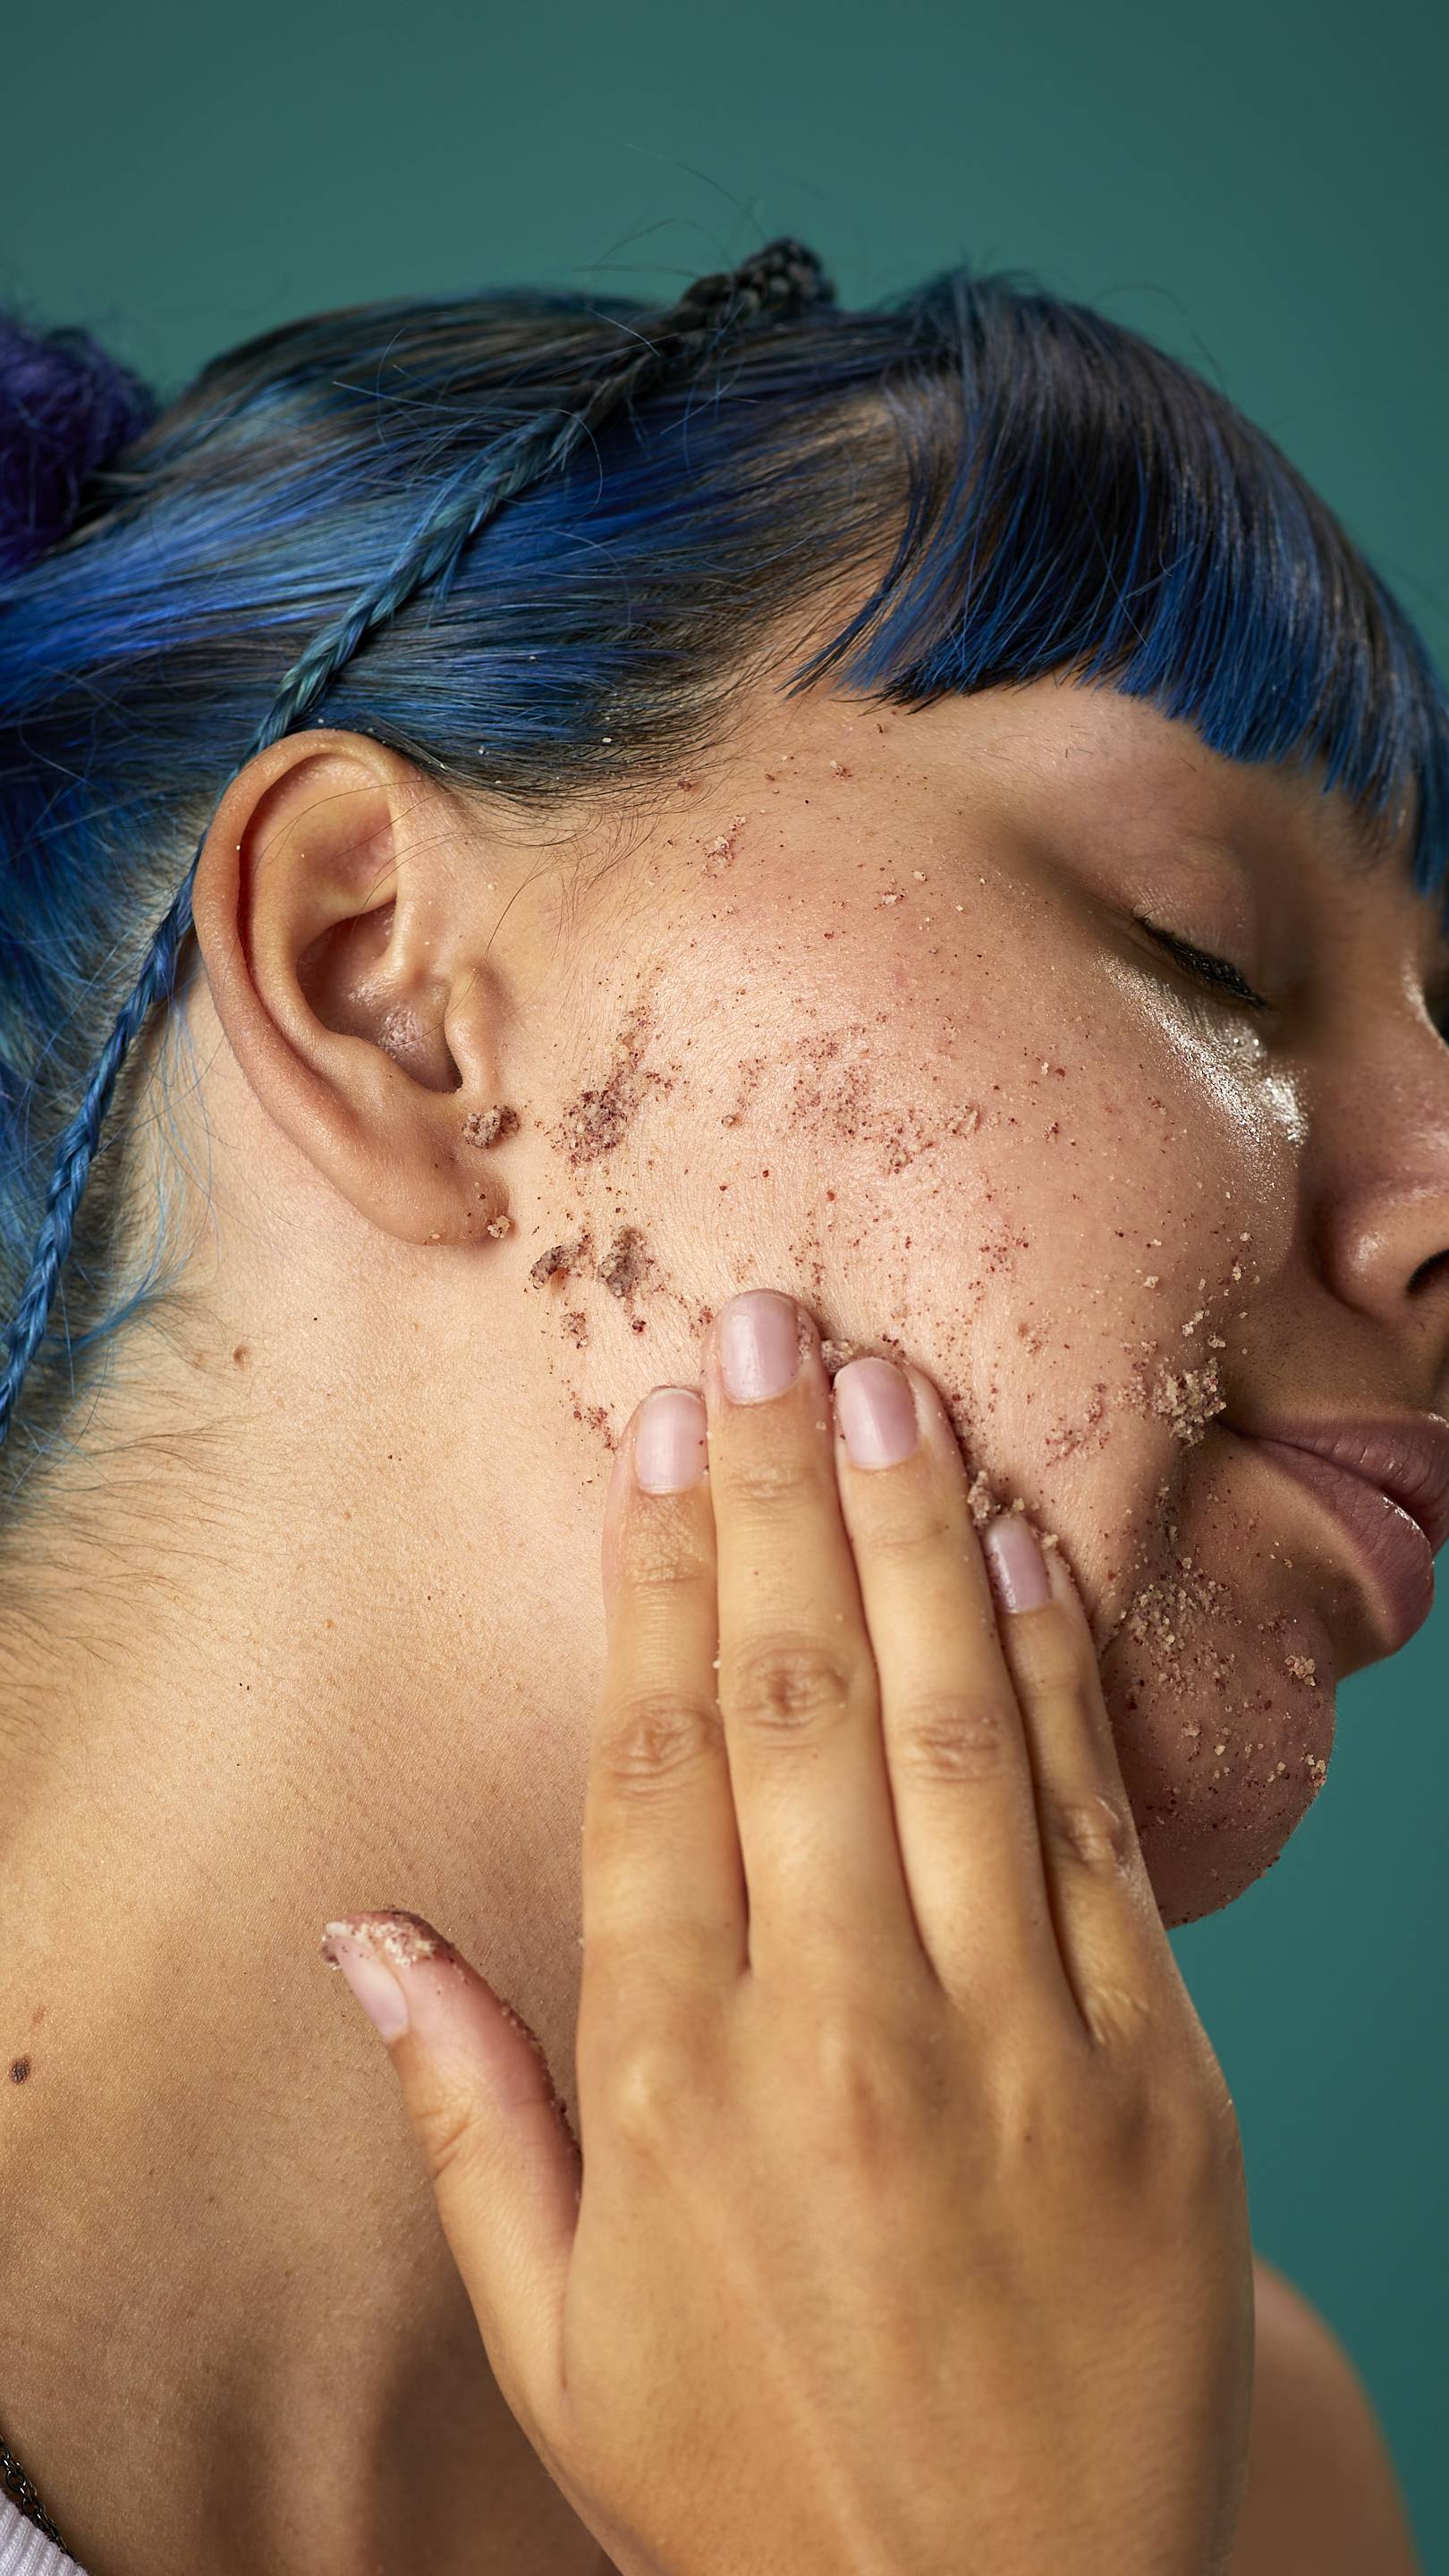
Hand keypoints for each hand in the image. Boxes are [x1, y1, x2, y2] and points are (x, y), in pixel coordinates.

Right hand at [322, 1288, 1254, 2575]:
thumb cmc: (755, 2488)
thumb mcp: (554, 2341)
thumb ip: (467, 2115)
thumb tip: (358, 1936)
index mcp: (682, 2084)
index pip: (662, 1762)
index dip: (657, 1576)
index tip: (658, 1432)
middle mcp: (848, 2032)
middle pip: (803, 1697)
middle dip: (780, 1489)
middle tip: (769, 1323)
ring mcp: (1020, 2042)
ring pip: (952, 1725)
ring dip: (914, 1533)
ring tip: (886, 1380)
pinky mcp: (1158, 2071)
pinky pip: (1095, 1829)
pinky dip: (1056, 1676)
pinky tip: (1022, 1553)